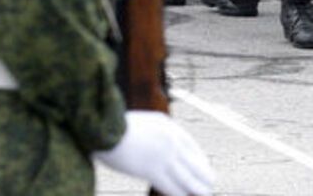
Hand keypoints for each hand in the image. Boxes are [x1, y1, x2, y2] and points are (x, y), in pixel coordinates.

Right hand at [94, 110, 214, 195]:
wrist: (101, 129)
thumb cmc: (113, 128)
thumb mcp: (140, 123)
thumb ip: (152, 133)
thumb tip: (154, 148)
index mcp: (167, 126)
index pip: (190, 144)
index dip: (199, 158)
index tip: (204, 166)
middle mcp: (169, 139)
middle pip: (192, 160)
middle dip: (202, 174)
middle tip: (210, 182)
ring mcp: (162, 154)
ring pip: (186, 175)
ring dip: (197, 187)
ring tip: (206, 193)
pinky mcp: (152, 169)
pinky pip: (171, 186)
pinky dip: (180, 193)